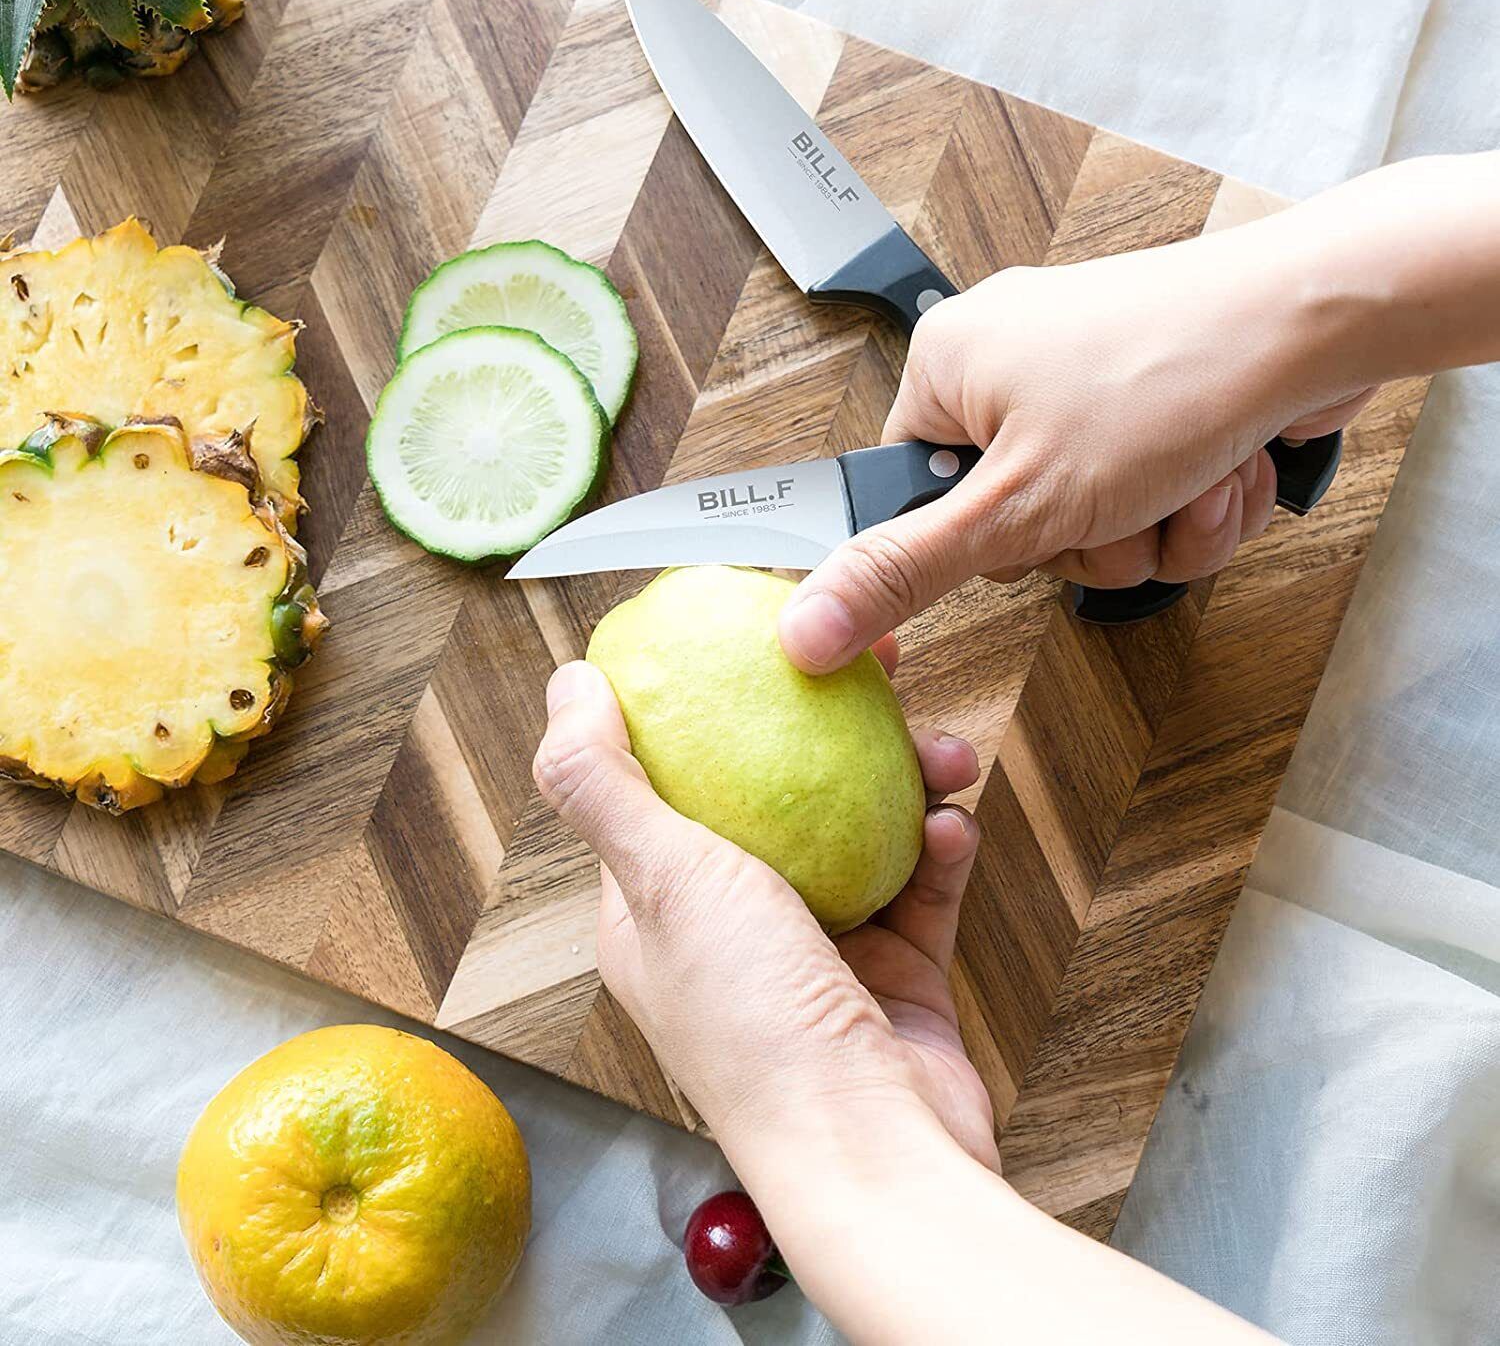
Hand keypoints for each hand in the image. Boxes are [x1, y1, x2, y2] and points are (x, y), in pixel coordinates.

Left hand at [531, 640, 996, 1166]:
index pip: (668, 783)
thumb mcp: (662, 880)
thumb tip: (565, 684)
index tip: (757, 644)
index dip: (705, 707)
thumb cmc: (755, 1026)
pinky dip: (936, 849)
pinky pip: (918, 884)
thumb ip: (604, 783)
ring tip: (941, 749)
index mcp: (657, 911)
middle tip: (870, 666)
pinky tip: (951, 824)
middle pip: (774, 796)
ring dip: (902, 781)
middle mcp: (731, 929)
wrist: (877, 1155)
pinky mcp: (893, 974)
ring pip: (858, 832)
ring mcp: (816, 952)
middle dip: (823, 731)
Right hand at [779, 215, 1380, 671]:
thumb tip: (804, 627)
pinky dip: (1198, 502)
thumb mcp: (1016, 504)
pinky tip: (1227, 466)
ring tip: (1189, 478)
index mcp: (948, 364)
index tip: (1030, 530)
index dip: (982, 540)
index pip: (917, 497)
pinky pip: (1155, 493)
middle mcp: (1013, 361)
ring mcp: (1093, 377)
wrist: (1320, 318)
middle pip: (1017, 522)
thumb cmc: (1169, 374)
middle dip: (1092, 542)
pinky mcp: (1160, 395)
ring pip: (1100, 522)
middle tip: (1121, 504)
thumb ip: (905, 569)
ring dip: (1157, 530)